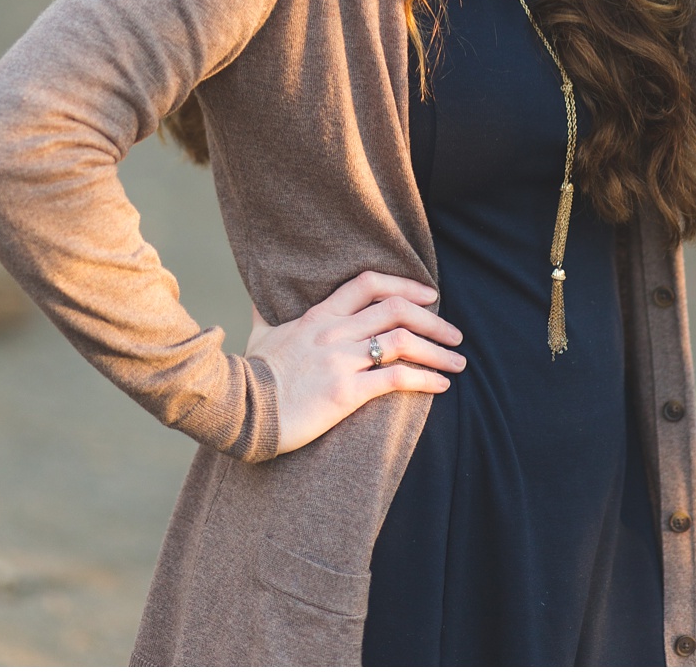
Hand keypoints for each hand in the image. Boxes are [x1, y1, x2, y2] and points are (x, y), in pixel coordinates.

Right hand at [244, 271, 465, 454]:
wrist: (238, 411)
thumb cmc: (250, 375)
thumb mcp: (261, 336)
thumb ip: (267, 313)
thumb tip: (259, 295)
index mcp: (319, 316)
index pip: (369, 284)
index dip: (406, 285)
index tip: (431, 295)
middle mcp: (334, 332)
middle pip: (397, 310)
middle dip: (434, 320)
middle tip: (455, 334)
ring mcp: (341, 361)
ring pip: (403, 342)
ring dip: (437, 351)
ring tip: (457, 362)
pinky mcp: (346, 391)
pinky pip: (395, 378)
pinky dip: (425, 379)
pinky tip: (440, 385)